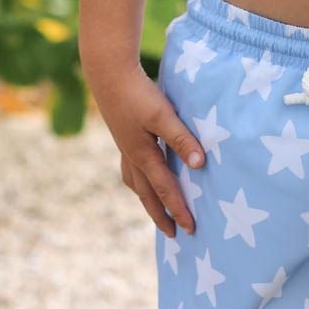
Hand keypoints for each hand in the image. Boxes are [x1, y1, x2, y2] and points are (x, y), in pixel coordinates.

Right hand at [89, 63, 205, 238]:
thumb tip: (199, 165)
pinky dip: (138, 178)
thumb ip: (181, 139)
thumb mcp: (163, 116)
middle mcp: (131, 156)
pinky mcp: (122, 134)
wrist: (109, 73)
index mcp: (142, 156)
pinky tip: (143, 170)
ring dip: (147, 198)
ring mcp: (124, 146)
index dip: (178, 210)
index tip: (190, 229)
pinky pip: (130, 167)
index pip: (165, 189)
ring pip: (136, 182)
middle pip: (147, 194)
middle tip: (173, 235)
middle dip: (161, 215)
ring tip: (156, 208)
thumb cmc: (138, 94)